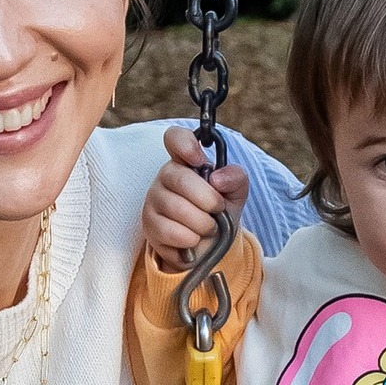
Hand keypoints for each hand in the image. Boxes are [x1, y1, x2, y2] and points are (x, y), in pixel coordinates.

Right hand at [143, 122, 250, 273]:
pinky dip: (190, 238)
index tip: (200, 161)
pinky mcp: (150, 225)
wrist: (210, 246)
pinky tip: (194, 239)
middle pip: (180, 179)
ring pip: (176, 208)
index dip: (186, 145)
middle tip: (219, 209)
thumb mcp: (235, 193)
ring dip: (202, 223)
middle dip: (208, 199)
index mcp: (186, 161)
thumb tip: (218, 179)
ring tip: (208, 227)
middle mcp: (166, 176)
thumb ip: (235, 177)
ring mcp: (154, 200)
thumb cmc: (219, 212)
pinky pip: (169, 230)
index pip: (175, 138)